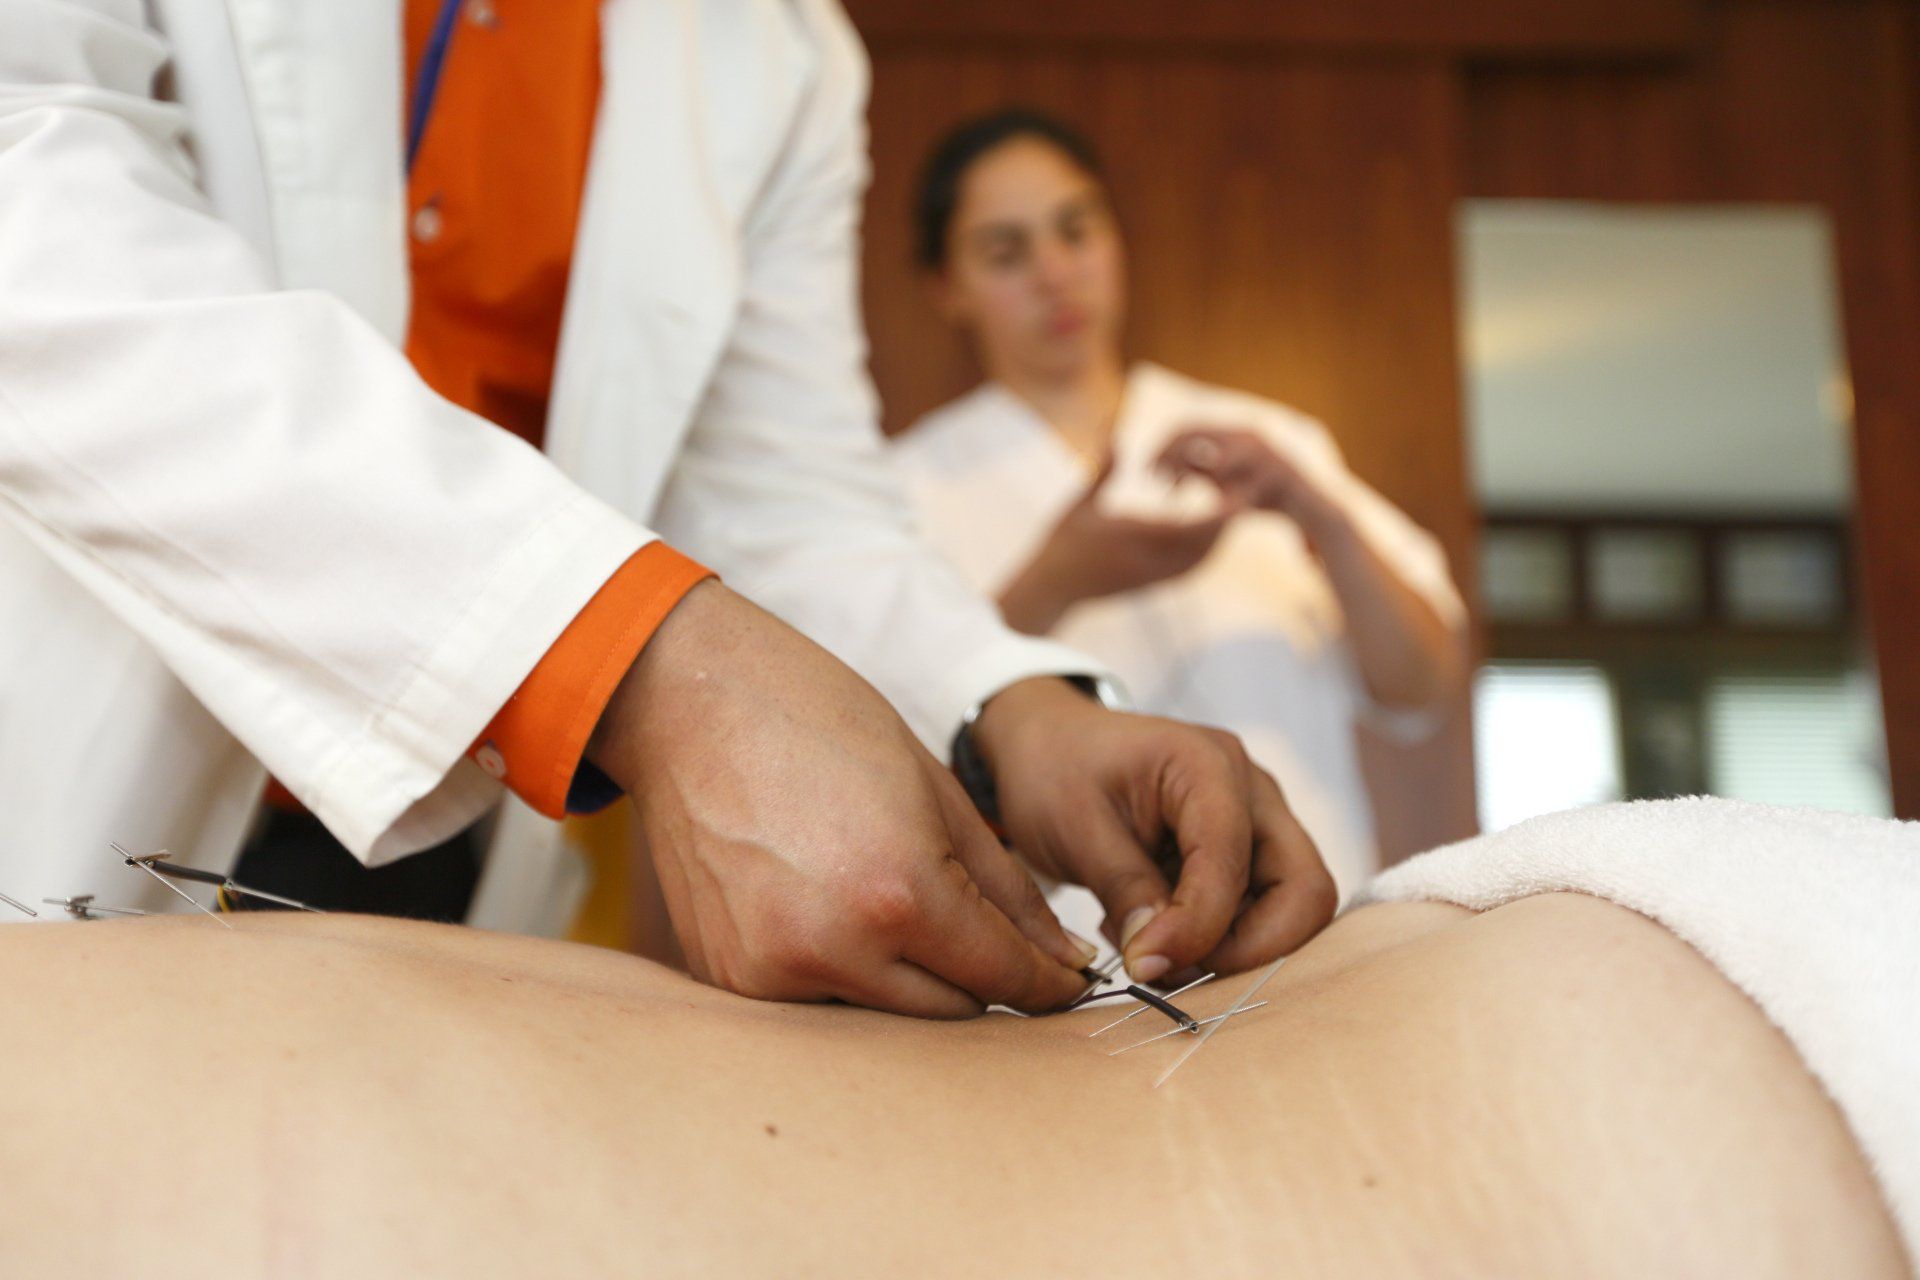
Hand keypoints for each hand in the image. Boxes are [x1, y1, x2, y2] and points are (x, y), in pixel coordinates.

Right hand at [587, 581, 1094, 1017]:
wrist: (688, 701)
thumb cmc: (820, 722)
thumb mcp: (937, 791)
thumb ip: (1006, 890)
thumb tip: (1063, 961)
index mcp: (899, 894)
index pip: (1002, 977)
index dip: (1048, 984)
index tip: (1069, 981)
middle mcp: (833, 950)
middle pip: (951, 1014)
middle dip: (980, 978)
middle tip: (984, 930)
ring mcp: (770, 974)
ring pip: (885, 1019)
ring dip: (910, 982)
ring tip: (891, 903)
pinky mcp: (728, 978)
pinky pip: (817, 1004)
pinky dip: (843, 975)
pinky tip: (833, 910)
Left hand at [971, 678, 1336, 982]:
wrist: (1048, 748)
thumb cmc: (1056, 773)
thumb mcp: (1075, 829)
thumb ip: (1126, 890)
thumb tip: (1160, 960)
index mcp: (1207, 765)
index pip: (1232, 862)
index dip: (1197, 927)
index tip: (1145, 965)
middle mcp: (1252, 790)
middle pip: (1304, 891)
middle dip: (1247, 950)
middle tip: (1171, 968)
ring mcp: (1258, 821)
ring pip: (1291, 908)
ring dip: (1230, 948)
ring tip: (1147, 944)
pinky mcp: (1247, 852)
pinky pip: (1260, 910)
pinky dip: (1217, 938)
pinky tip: (1152, 929)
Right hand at [998, 455, 1236, 634]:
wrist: (1052, 587)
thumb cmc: (1061, 542)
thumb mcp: (1079, 503)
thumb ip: (1103, 472)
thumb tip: (1113, 436)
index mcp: (1132, 537)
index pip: (1187, 526)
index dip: (1217, 512)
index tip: (1234, 493)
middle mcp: (1146, 561)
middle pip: (1202, 546)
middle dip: (1224, 524)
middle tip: (1242, 497)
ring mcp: (1150, 577)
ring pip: (1199, 561)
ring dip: (1217, 539)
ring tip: (1229, 514)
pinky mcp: (1150, 586)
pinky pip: (1188, 571)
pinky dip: (1204, 553)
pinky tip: (1209, 537)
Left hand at [1156, 425, 1342, 523]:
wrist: (1310, 510)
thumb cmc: (1263, 495)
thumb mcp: (1223, 482)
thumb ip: (1199, 470)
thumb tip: (1171, 467)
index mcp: (1234, 432)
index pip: (1188, 427)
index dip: (1162, 446)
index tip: (1146, 471)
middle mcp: (1248, 433)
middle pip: (1193, 434)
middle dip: (1167, 456)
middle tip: (1151, 481)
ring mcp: (1265, 451)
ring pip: (1216, 460)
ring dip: (1191, 475)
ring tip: (1172, 493)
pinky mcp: (1279, 473)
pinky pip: (1243, 484)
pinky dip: (1223, 498)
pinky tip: (1207, 509)